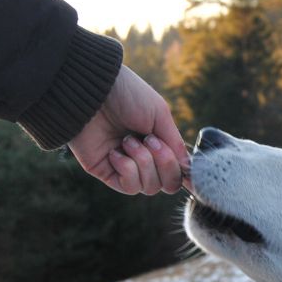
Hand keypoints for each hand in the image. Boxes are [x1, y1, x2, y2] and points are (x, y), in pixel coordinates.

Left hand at [68, 65, 190, 194]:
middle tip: (149, 139)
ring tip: (128, 141)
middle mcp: (144, 158)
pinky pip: (128, 186)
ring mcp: (125, 167)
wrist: (93, 93)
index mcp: (158, 143)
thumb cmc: (128, 96)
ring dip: (144, 162)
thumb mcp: (160, 115)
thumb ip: (175, 143)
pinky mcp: (106, 173)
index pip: (177, 171)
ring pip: (149, 188)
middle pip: (167, 184)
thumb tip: (188, 168)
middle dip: (164, 163)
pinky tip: (115, 152)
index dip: (181, 172)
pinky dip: (127, 169)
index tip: (182, 164)